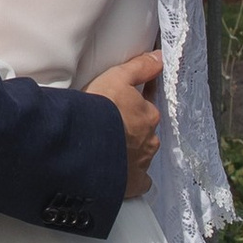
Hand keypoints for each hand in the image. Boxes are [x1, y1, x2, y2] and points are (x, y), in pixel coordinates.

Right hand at [87, 49, 164, 199]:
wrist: (82, 145)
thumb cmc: (98, 109)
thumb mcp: (116, 77)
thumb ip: (140, 68)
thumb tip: (159, 58)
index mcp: (148, 115)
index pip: (146, 109)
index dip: (132, 108)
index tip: (119, 109)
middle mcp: (150, 140)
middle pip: (144, 134)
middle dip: (131, 132)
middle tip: (110, 130)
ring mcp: (142, 163)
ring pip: (141, 156)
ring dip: (129, 153)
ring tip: (108, 151)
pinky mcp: (133, 184)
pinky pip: (139, 182)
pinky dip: (132, 179)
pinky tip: (120, 175)